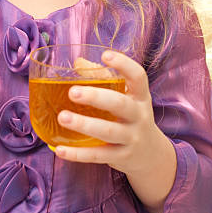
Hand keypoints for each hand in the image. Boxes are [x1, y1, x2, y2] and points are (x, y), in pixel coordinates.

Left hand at [55, 51, 162, 173]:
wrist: (152, 155)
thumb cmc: (131, 117)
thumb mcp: (127, 97)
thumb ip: (104, 79)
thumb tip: (78, 63)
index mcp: (140, 97)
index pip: (138, 77)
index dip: (124, 64)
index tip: (106, 55)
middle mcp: (139, 116)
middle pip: (120, 104)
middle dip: (96, 97)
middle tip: (73, 92)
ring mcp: (131, 138)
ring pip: (108, 131)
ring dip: (84, 124)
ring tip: (62, 117)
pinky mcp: (121, 157)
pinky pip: (98, 155)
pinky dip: (77, 154)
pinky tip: (59, 149)